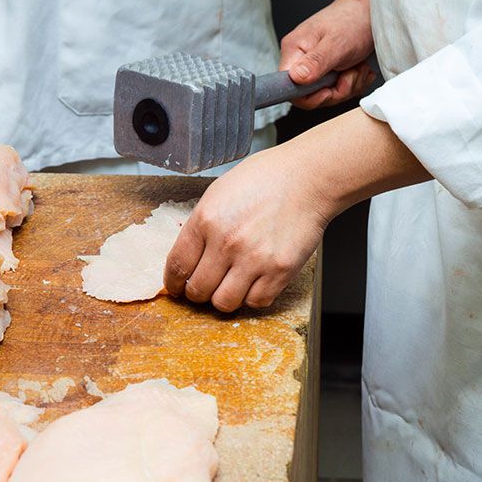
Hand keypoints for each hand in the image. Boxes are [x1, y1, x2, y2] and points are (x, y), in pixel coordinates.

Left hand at [163, 148, 331, 311]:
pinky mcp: (279, 271)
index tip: (176, 288)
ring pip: (224, 303)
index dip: (173, 283)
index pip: (177, 266)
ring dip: (224, 298)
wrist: (308, 178)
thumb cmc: (266, 180)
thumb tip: (188, 255)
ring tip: (230, 286)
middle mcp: (227, 242)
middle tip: (205, 287)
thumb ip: (201, 225)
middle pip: (198, 290)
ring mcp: (254, 259)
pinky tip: (255, 282)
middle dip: (197, 292)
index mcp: (206, 219)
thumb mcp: (219, 192)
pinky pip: (256, 302)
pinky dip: (253, 297)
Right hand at [279, 0, 374, 109]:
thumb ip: (315, 62)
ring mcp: (315, 66)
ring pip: (327, 94)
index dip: (308, 97)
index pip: (287, 87)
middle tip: (350, 73)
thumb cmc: (352, 19)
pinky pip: (338, 90)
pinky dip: (353, 83)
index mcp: (294, 50)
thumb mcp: (335, 43)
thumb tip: (296, 78)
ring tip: (357, 67)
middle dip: (335, 91)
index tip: (328, 91)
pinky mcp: (328, 71)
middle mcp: (301, 59)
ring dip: (348, 85)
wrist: (370, 11)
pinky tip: (359, 68)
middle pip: (310, 95)